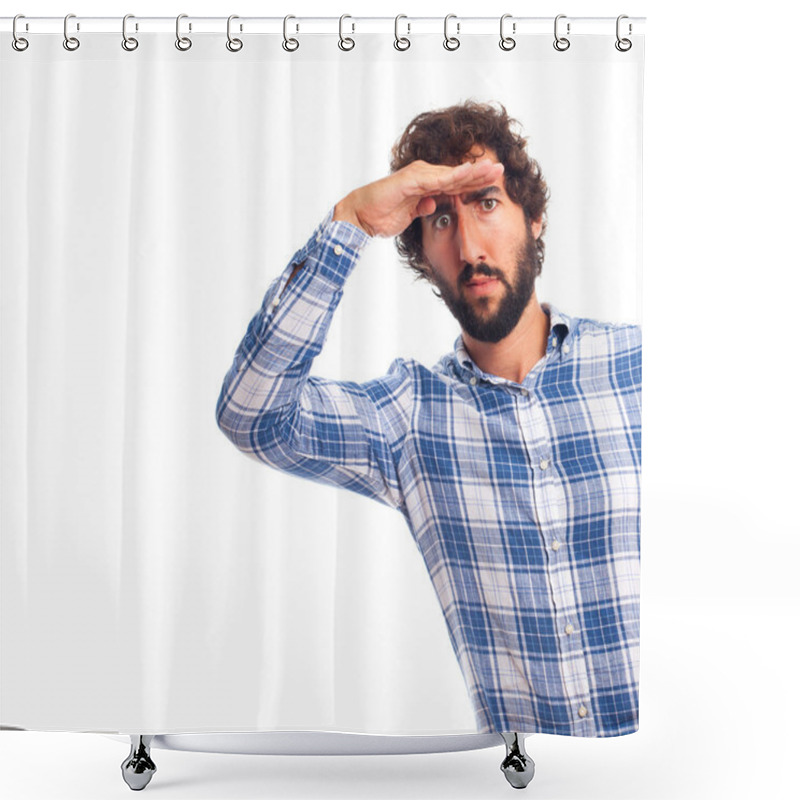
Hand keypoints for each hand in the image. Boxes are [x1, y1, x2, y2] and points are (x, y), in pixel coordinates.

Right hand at [333, 159, 503, 237]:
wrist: (360, 216)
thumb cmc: (382, 215)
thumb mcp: (410, 214)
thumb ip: (423, 207)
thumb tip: (435, 206)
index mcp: (426, 184)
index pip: (456, 183)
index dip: (475, 182)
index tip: (495, 182)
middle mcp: (424, 176)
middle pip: (458, 175)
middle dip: (480, 173)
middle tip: (502, 169)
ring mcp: (417, 176)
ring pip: (451, 174)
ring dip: (472, 172)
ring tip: (492, 169)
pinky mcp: (410, 180)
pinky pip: (435, 179)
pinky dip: (452, 176)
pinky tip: (468, 173)